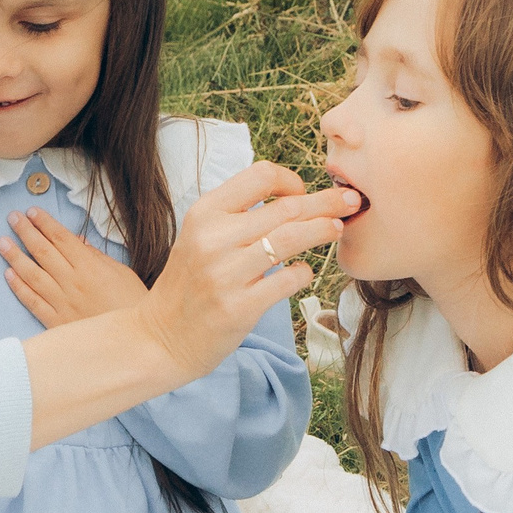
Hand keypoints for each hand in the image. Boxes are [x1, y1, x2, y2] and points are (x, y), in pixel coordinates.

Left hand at [0, 209, 146, 326]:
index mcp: (90, 267)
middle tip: (12, 218)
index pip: (61, 238)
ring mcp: (62, 303)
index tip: (31, 211)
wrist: (136, 341)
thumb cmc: (133, 304)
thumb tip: (77, 240)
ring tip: (2, 242)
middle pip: (43, 252)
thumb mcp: (122, 273)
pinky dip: (19, 288)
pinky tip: (8, 275)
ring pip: (32, 275)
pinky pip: (33, 302)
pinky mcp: (57, 323)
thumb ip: (97, 256)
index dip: (45, 223)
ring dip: (15, 257)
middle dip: (25, 232)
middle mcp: (72, 282)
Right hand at [134, 163, 362, 383]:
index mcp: (204, 213)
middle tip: (351, 201)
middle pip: (284, 208)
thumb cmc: (189, 284)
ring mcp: (225, 274)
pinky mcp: (238, 307)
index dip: (291, 180)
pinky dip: (303, 273)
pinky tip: (305, 272)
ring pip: (290, 240)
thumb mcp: (200, 237)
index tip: (302, 192)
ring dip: (321, 231)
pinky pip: (287, 281)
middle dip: (325, 202)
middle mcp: (213, 239)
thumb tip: (294, 197)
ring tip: (338, 229)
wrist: (161, 337)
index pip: (260, 176)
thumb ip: (237, 216)